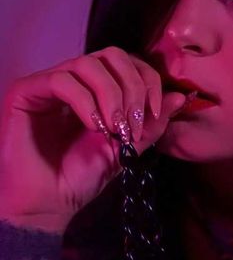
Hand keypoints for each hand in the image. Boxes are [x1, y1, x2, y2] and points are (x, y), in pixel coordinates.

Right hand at [0, 46, 186, 230]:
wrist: (50, 204)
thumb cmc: (82, 178)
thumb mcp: (126, 149)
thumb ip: (151, 124)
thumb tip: (180, 97)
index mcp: (98, 89)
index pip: (129, 64)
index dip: (148, 82)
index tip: (155, 113)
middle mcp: (74, 80)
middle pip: (112, 55)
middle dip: (133, 87)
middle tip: (134, 123)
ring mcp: (49, 83)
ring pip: (88, 63)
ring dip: (111, 96)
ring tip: (115, 129)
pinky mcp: (26, 91)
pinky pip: (62, 80)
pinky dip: (85, 102)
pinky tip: (93, 127)